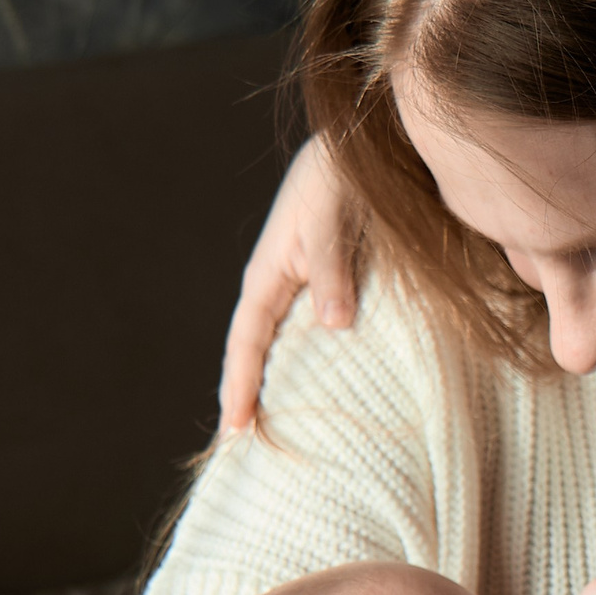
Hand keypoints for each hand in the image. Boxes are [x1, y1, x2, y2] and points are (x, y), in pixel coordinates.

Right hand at [217, 134, 359, 434]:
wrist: (361, 146)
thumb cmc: (341, 175)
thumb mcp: (333, 218)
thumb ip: (333, 269)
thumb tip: (334, 326)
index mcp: (269, 272)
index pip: (246, 340)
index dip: (238, 385)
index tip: (234, 429)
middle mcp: (280, 284)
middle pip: (258, 352)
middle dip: (249, 396)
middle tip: (246, 448)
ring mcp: (304, 285)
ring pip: (285, 346)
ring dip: (280, 385)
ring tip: (281, 431)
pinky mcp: (330, 283)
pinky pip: (312, 333)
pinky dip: (312, 363)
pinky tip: (325, 389)